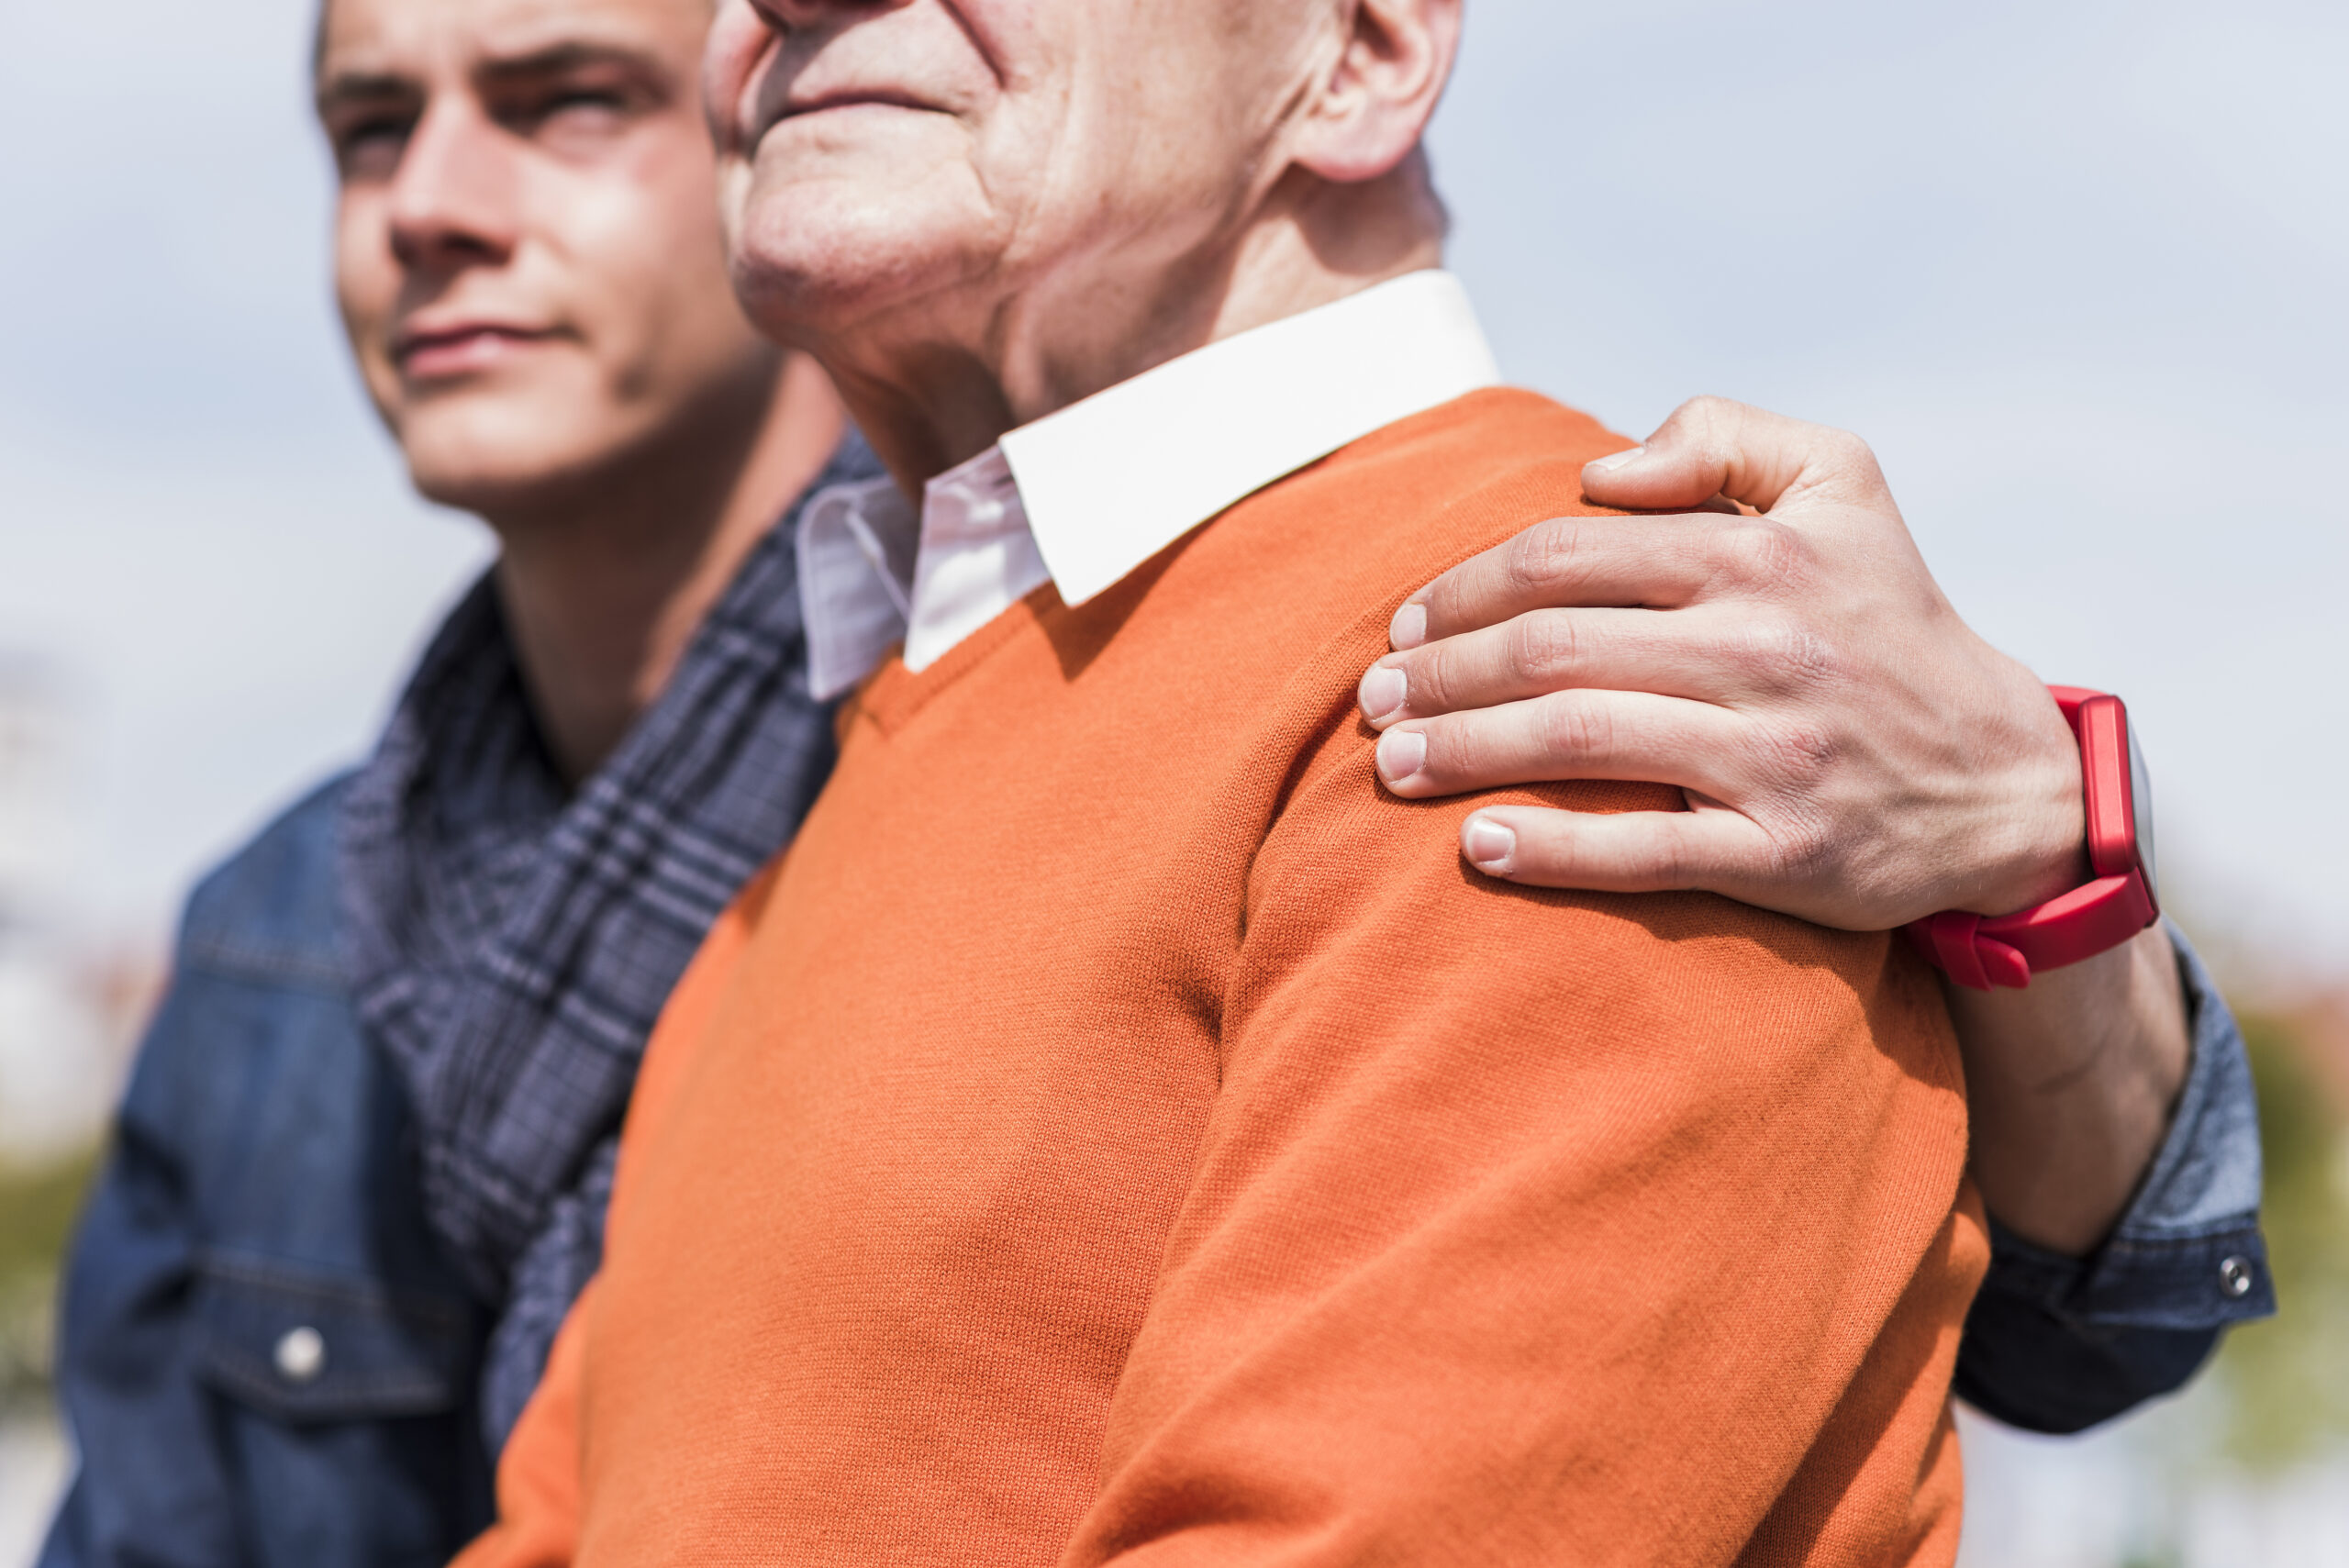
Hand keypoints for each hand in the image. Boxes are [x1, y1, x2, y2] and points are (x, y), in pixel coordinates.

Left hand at [1356, 396, 2088, 930]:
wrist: (2004, 779)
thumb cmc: (1890, 621)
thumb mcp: (1845, 485)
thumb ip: (1728, 436)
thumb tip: (1602, 465)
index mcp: (1760, 555)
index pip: (1567, 557)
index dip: (1465, 587)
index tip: (1405, 622)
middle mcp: (1764, 649)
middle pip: (1552, 650)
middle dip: (1441, 675)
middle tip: (1371, 699)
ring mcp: (1775, 756)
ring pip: (1580, 744)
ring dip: (1463, 754)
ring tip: (1388, 765)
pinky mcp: (1787, 852)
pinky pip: (1646, 853)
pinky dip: (1551, 850)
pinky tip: (1477, 847)